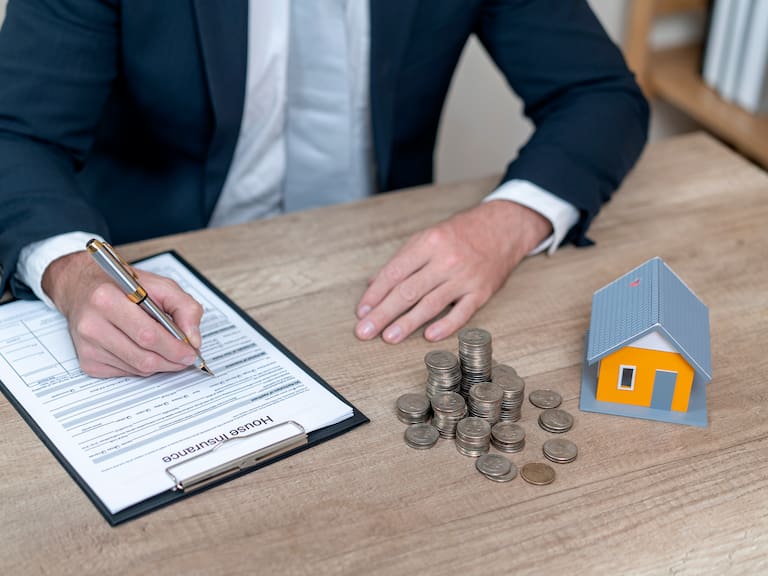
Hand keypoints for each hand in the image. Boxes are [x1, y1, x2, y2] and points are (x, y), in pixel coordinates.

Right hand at [42, 251, 203, 377]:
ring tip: (167, 351)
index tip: (191, 351)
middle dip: (171, 360)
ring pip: (137, 368)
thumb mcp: (160, 286)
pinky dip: (142, 366)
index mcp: (107, 299)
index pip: (147, 334)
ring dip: (159, 364)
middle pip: (143, 356)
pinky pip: (126, 373)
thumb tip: (193, 339)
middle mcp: (92, 324)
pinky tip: (143, 350)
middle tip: (186, 357)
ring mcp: (87, 346)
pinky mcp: (88, 362)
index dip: (174, 347)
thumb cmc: (123, 287)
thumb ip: (185, 307)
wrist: (83, 289)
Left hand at [354, 200, 552, 343]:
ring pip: (431, 304)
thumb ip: (401, 262)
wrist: (502, 228)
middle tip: (364, 331)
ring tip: (388, 337)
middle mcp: (445, 260)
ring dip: (407, 323)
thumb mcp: (427, 237)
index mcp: (428, 244)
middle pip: (408, 291)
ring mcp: (465, 277)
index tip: (361, 311)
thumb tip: (374, 285)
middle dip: (383, 313)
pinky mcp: (482, 292)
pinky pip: (462, 313)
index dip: (375, 294)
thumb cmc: (460, 234)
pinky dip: (445, 326)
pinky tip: (428, 336)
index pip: (395, 273)